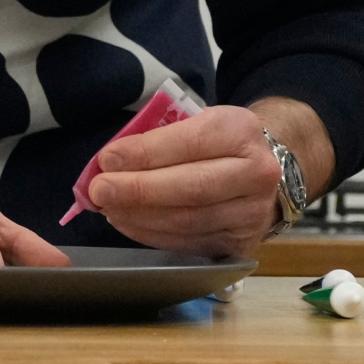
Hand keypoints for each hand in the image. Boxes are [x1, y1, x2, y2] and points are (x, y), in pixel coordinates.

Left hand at [87, 105, 284, 257]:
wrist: (264, 168)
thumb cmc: (216, 139)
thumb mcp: (195, 119)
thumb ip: (158, 136)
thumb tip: (109, 162)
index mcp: (239, 130)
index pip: (188, 143)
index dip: (144, 153)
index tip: (106, 160)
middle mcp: (255, 173)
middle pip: (190, 188)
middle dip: (138, 190)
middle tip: (99, 191)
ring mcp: (253, 214)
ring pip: (188, 220)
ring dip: (140, 217)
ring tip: (108, 209)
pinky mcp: (243, 244)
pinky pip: (190, 243)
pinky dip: (154, 235)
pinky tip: (129, 223)